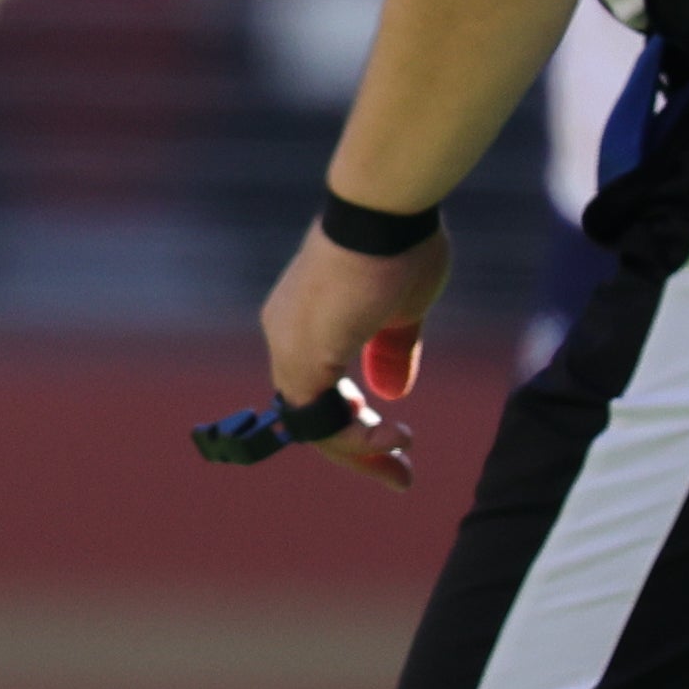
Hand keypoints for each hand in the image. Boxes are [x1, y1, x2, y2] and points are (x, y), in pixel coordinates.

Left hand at [252, 221, 448, 489]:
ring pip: (312, 424)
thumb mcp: (400, 312)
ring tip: (403, 455)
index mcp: (304, 325)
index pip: (317, 391)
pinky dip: (355, 438)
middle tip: (401, 475)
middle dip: (357, 451)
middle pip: (311, 415)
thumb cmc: (398, 248)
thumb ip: (390, 353)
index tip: (398, 441)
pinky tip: (393, 436)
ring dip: (359, 450)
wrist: (384, 213)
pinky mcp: (304, 355)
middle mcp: (286, 337)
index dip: (355, 424)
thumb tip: (391, 392)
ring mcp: (289, 346)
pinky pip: (319, 419)